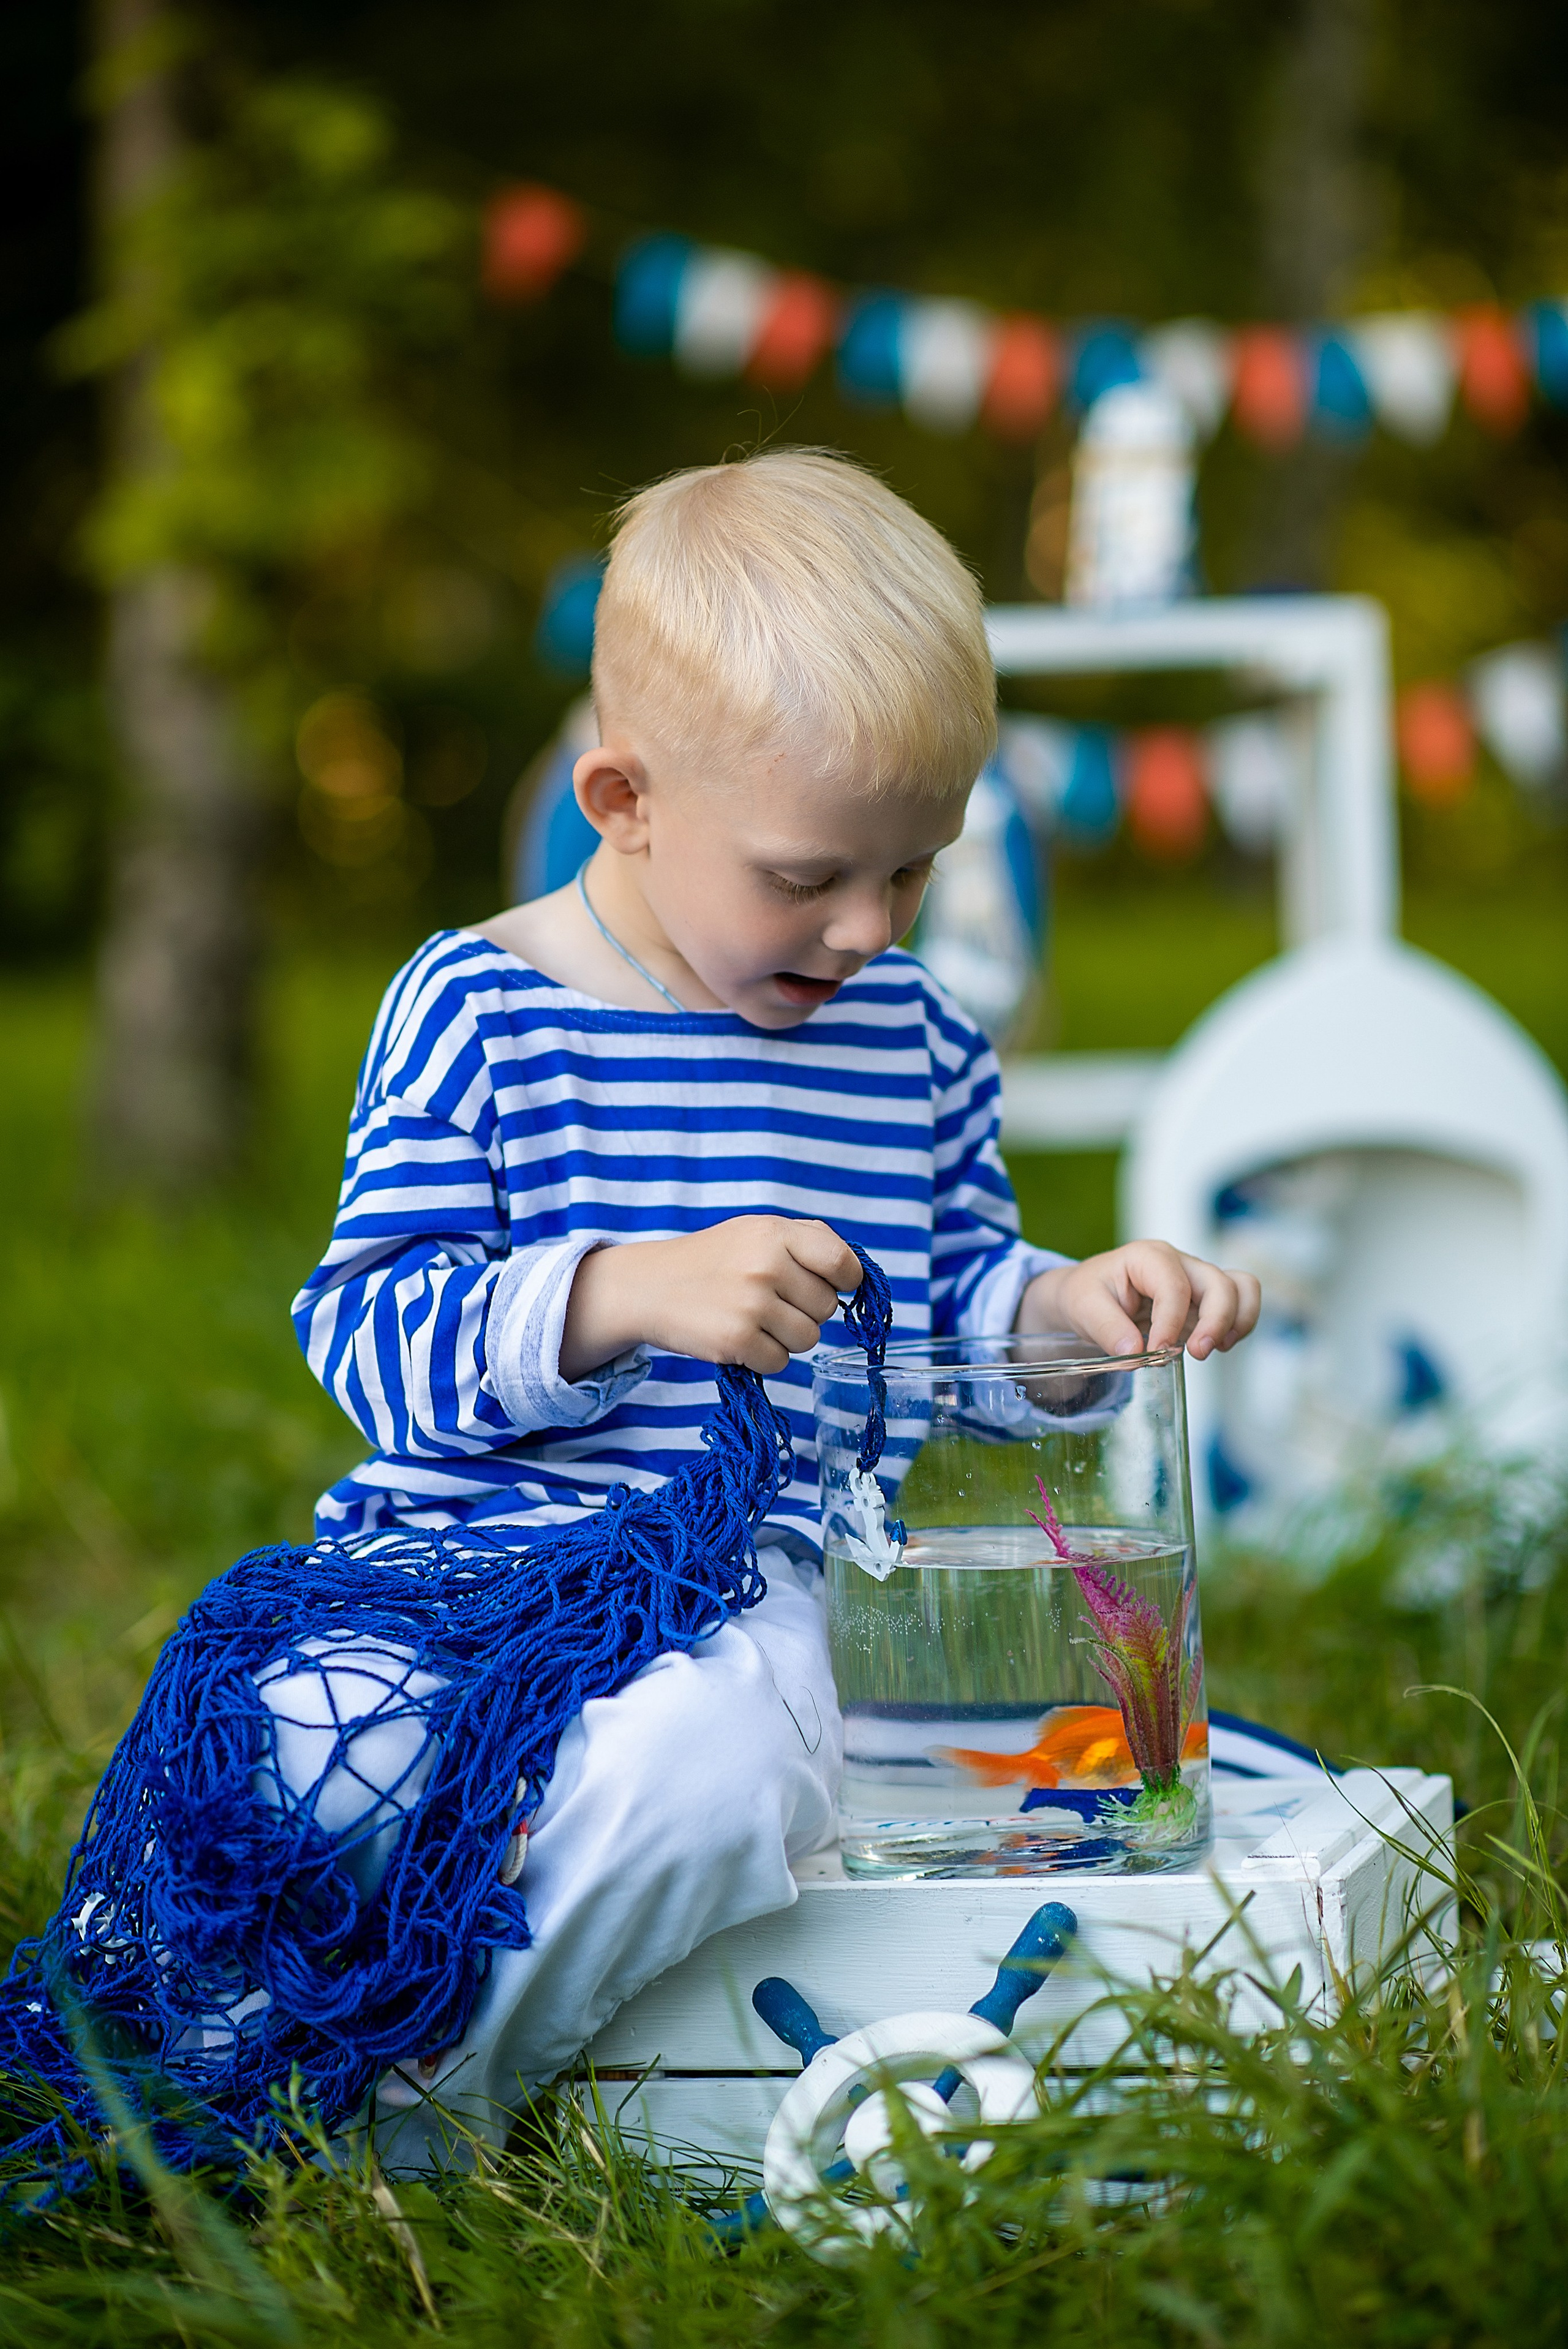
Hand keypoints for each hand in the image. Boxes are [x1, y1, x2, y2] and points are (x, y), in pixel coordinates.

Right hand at [559, 1216, 862, 1379]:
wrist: (650, 1286)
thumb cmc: (714, 1260)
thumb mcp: (756, 1231)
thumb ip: (807, 1241)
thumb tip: (854, 1271)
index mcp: (775, 1232)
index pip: (843, 1263)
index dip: (845, 1280)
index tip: (831, 1285)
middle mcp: (765, 1265)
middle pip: (827, 1308)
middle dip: (805, 1309)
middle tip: (770, 1301)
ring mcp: (751, 1305)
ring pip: (809, 1339)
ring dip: (787, 1337)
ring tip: (754, 1319)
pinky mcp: (736, 1341)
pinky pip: (781, 1362)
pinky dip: (764, 1357)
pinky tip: (740, 1337)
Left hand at [1018, 1240, 1260, 1362]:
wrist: (1089, 1296)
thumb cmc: (1088, 1294)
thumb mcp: (1083, 1307)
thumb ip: (1107, 1328)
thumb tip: (1135, 1353)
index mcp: (1149, 1257)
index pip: (1174, 1287)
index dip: (1170, 1323)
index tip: (1155, 1351)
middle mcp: (1180, 1263)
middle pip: (1219, 1283)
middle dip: (1216, 1320)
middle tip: (1197, 1353)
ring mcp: (1197, 1281)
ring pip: (1241, 1288)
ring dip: (1237, 1320)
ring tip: (1217, 1348)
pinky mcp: (1205, 1301)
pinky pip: (1239, 1304)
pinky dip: (1238, 1325)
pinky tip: (1219, 1345)